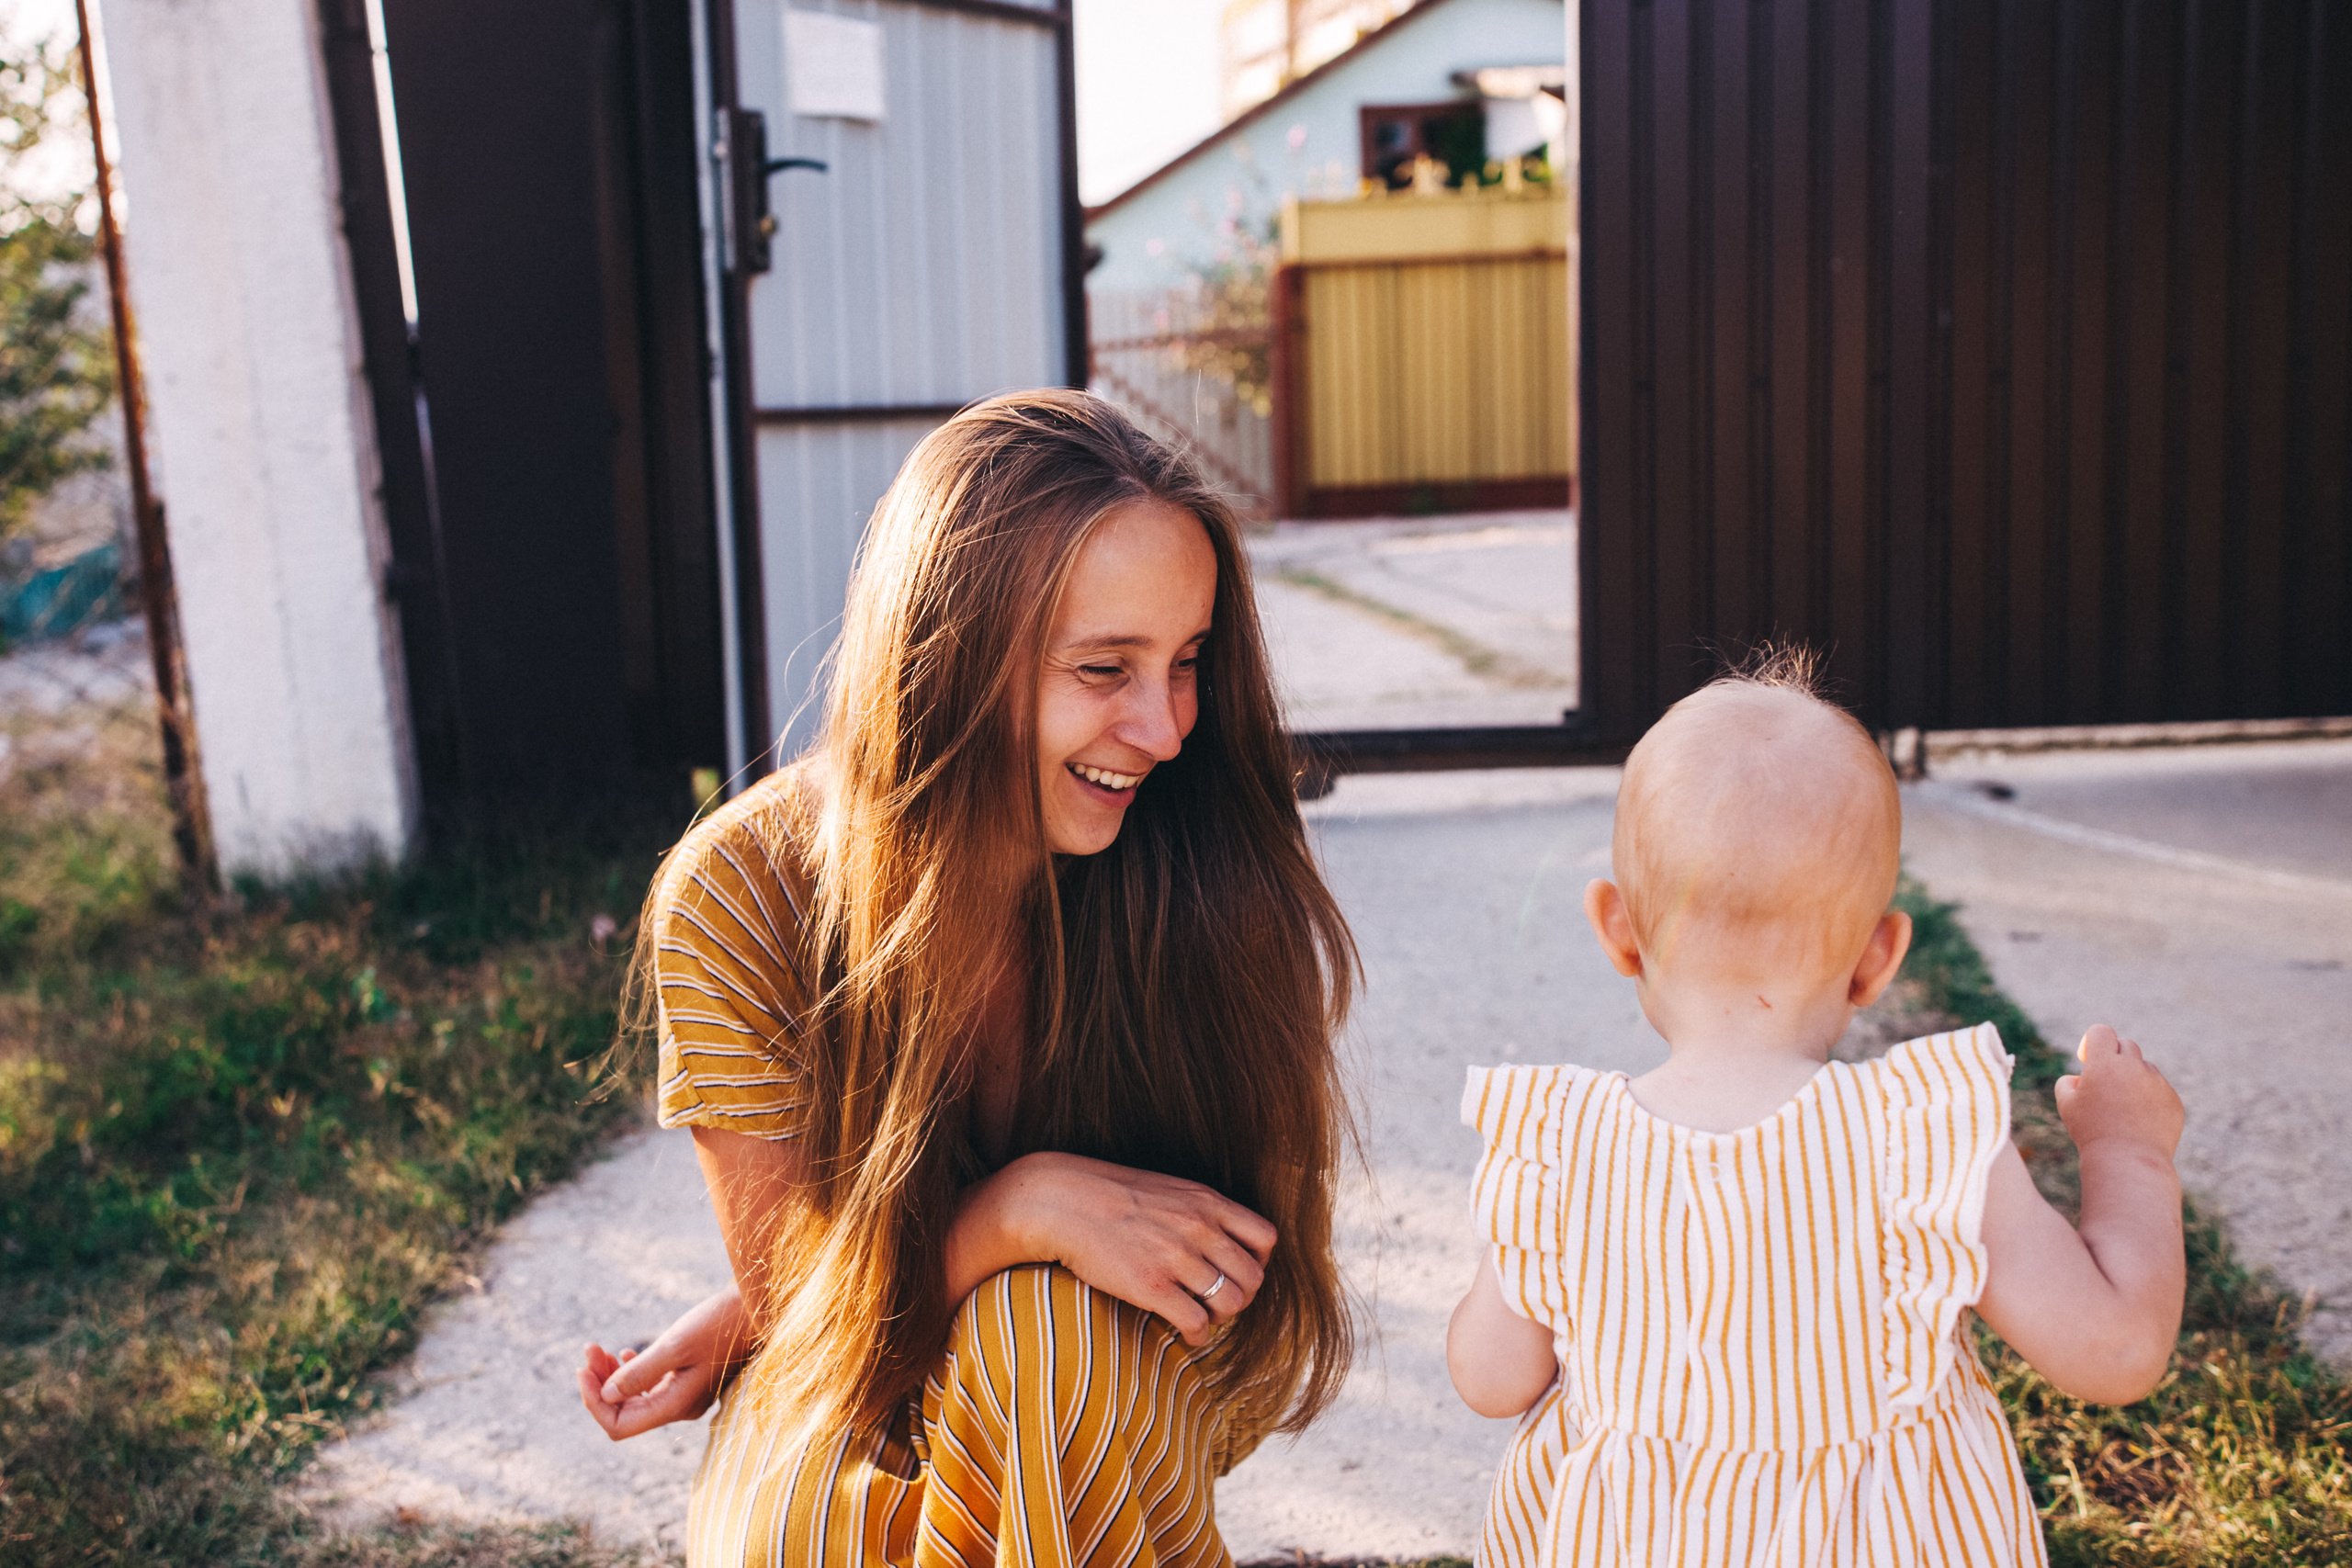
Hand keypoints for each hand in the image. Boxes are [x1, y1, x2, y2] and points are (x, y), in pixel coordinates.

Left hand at [577, 1283, 750, 1439]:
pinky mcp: (690, 1379)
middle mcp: (679, 1407)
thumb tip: (606, 1395)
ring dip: (612, 1375)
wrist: (760, 1308)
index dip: (594, 1402)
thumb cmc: (721, 1324)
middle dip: (600, 1383)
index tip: (582, 1369)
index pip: (620, 1425)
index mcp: (677, 1405)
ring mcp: (685, 1395)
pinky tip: (625, 1352)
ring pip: (635, 1397)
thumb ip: (640, 1372)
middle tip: (589, 1349)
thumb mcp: (677, 1344)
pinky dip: (631, 1371)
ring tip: (599, 1348)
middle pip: (624, 1411)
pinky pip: (650, 1386)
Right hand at [956, 1152, 1274, 1346]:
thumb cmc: (1110, 1196)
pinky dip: (1198, 1336)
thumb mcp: (1168, 1189)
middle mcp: (1200, 1228)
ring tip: (1203, 1319)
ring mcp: (1177, 1257)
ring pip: (1231, 1303)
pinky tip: (1186, 1335)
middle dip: (1242, 1297)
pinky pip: (1197, 1323)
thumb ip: (1198, 1211)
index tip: (1238, 1272)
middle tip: (1220, 1304)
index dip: (1258, 1262)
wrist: (1062, 1201)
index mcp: (1207, 1202)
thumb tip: (1219, 1240)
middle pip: (1253, 1277)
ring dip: (1222, 1318)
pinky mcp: (1152, 1286)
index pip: (1265, 1238)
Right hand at [2056, 1025, 2184, 1158]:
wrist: (2128, 1160)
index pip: (2102, 1032)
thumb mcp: (2067, 1105)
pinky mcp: (2173, 1099)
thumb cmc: (2091, 1132)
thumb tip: (2080, 1078)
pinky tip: (2140, 1121)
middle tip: (2107, 1079)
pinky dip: (2150, 1099)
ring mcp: (2156, 1082)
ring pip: (2145, 1068)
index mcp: (2104, 1063)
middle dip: (2116, 1057)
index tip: (2090, 1056)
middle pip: (2127, 1045)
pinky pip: (2160, 1090)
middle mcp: (2133, 1067)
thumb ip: (2069, 1083)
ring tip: (2124, 1108)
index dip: (2094, 1040)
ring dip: (2134, 1079)